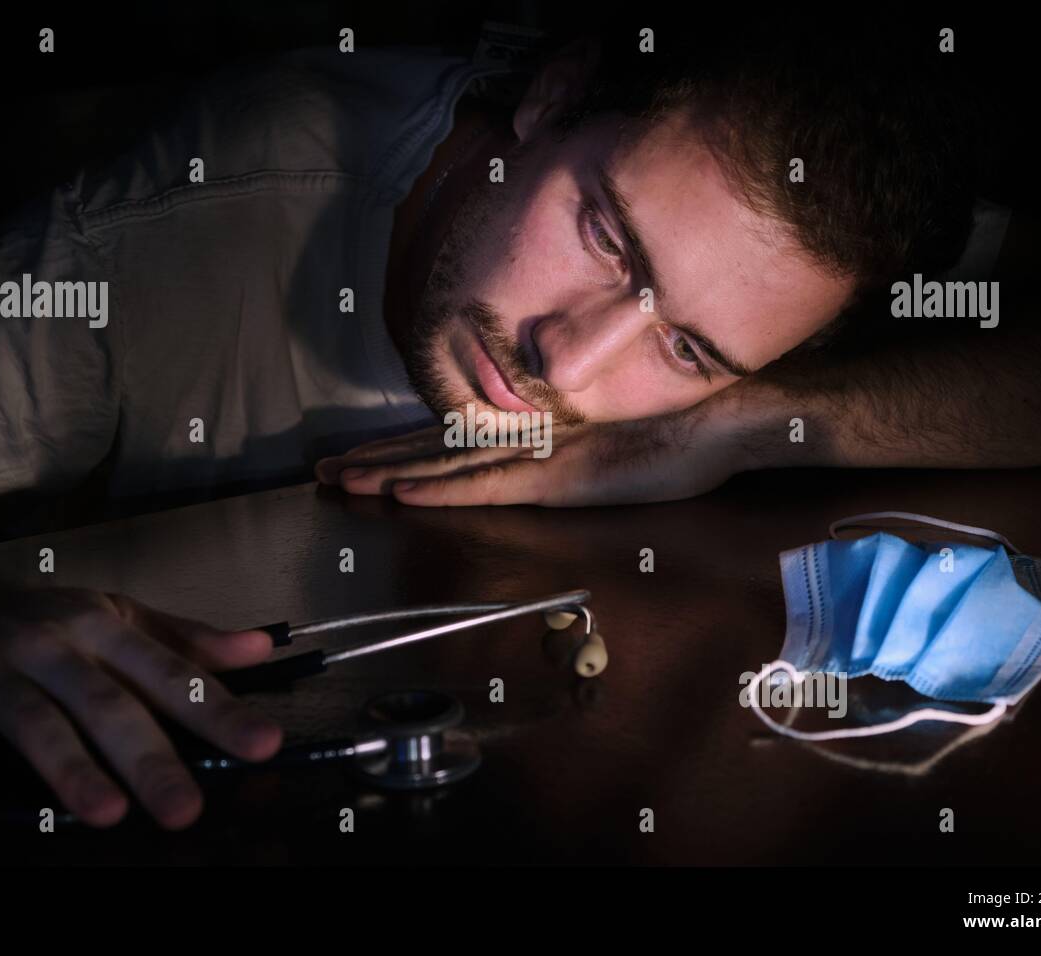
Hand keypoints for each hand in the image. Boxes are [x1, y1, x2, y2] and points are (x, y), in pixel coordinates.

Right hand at [0, 586, 281, 839]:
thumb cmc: (42, 616)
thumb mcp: (119, 615)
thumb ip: (190, 639)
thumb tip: (261, 648)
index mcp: (104, 629)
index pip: (170, 673)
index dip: (217, 709)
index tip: (261, 744)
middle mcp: (54, 648)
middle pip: (108, 705)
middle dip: (150, 758)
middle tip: (186, 806)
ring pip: (38, 723)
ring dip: (72, 769)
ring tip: (108, 813)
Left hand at [316, 411, 750, 506]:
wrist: (719, 419)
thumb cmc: (676, 427)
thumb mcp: (609, 433)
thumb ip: (566, 439)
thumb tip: (540, 448)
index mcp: (531, 424)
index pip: (452, 436)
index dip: (402, 444)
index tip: (360, 452)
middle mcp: (523, 433)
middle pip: (433, 446)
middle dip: (375, 457)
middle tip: (322, 469)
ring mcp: (536, 453)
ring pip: (445, 465)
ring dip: (389, 472)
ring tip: (340, 481)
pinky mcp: (556, 478)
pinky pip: (485, 486)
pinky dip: (440, 490)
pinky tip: (402, 495)